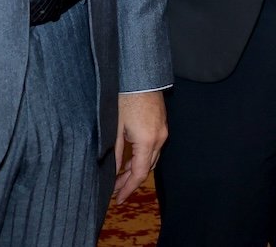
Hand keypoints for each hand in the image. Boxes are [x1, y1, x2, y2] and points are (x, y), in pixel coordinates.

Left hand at [113, 90, 168, 204]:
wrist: (141, 76)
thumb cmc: (125, 98)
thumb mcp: (115, 127)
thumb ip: (115, 152)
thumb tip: (112, 172)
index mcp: (148, 141)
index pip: (139, 174)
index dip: (128, 189)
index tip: (117, 200)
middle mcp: (160, 138)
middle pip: (147, 168)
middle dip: (130, 182)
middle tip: (114, 190)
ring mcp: (162, 131)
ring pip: (151, 159)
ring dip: (136, 169)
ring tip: (119, 177)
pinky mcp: (161, 124)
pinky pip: (153, 148)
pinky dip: (142, 157)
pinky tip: (130, 159)